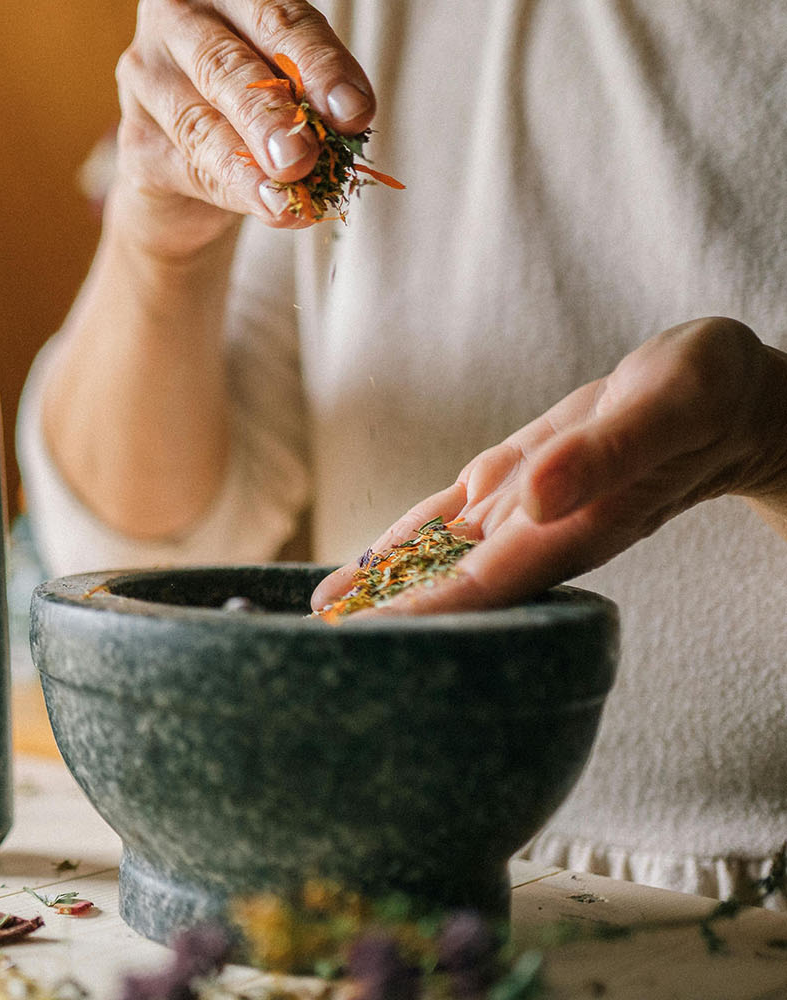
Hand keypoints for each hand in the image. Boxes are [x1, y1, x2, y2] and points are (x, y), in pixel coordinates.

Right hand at [112, 0, 376, 258]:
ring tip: (286, 196)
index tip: (354, 111)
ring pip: (199, 123)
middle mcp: (176, 21)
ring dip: (246, 164)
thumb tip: (345, 120)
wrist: (191, 172)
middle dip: (271, 115)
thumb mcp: (292, 86)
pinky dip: (233, 191)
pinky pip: (187, 168)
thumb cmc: (254, 107)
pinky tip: (267, 207)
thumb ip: (312, 94)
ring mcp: (146, 79)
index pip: (277, 20)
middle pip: (225, 66)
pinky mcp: (135, 140)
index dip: (317, 66)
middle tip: (303, 156)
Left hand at [310, 318, 786, 615]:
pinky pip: (455, 515)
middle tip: (312, 639)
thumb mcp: (669, 405)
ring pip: (442, 552)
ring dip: (385, 580)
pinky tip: (371, 557)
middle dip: (386, 612)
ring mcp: (528, 505)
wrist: (736, 397)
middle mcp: (541, 528)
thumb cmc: (714, 394)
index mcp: (572, 525)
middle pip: (449, 583)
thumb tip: (531, 497)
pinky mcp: (523, 475)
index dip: (420, 614)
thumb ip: (606, 453)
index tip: (360, 639)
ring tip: (323, 606)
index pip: (482, 585)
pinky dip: (412, 536)